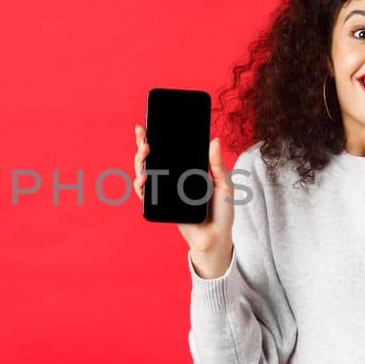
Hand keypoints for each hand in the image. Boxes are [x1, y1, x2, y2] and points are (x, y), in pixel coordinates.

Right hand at [133, 125, 233, 276]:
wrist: (216, 238)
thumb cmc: (222, 213)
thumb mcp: (224, 185)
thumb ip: (218, 165)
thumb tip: (214, 140)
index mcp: (187, 171)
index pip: (168, 152)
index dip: (156, 139)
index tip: (149, 125)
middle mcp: (173, 180)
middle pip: (152, 160)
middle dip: (142, 146)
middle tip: (144, 136)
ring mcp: (165, 193)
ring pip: (144, 174)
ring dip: (140, 162)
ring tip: (145, 152)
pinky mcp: (161, 206)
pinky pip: (146, 195)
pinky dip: (141, 185)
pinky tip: (144, 177)